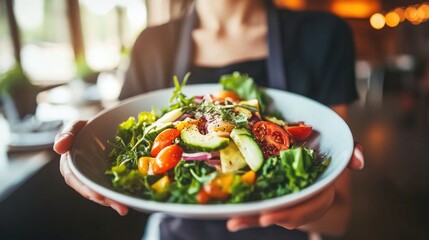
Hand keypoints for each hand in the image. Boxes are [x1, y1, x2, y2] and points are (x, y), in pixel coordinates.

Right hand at [53, 120, 128, 215]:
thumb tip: (57, 148)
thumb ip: (67, 133)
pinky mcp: (110, 176)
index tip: (96, 196)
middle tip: (117, 206)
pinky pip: (113, 185)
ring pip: (102, 190)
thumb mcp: (76, 126)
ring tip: (123, 207)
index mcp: (70, 164)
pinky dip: (120, 193)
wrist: (105, 123)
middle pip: (90, 189)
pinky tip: (129, 199)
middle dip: (103, 199)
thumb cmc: (87, 126)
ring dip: (112, 201)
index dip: (84, 188)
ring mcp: (97, 175)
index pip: (73, 178)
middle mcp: (83, 173)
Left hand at [226, 142, 363, 232]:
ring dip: (253, 219)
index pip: (310, 205)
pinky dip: (247, 216)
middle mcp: (304, 201)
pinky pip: (261, 210)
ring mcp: (288, 203)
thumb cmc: (325, 155)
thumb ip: (350, 151)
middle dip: (272, 217)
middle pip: (289, 215)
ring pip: (272, 215)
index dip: (295, 211)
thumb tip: (359, 160)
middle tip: (257, 217)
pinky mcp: (274, 201)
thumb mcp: (339, 151)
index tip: (276, 215)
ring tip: (234, 221)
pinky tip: (231, 219)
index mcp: (320, 192)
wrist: (313, 162)